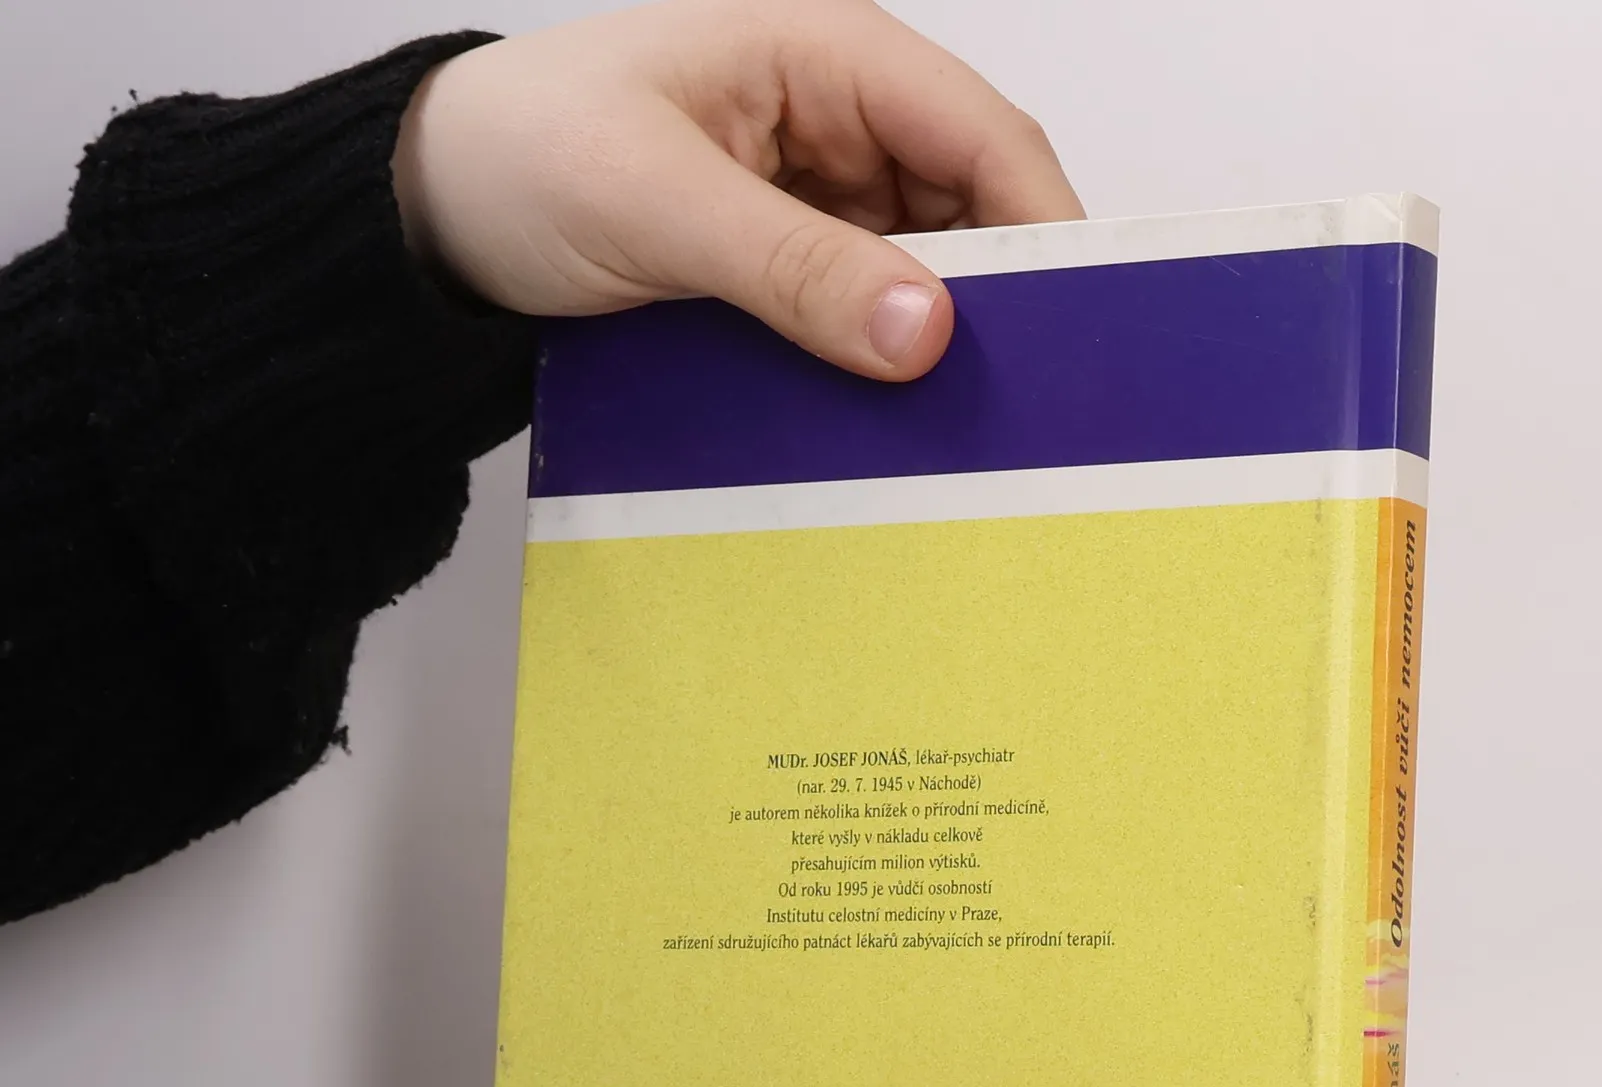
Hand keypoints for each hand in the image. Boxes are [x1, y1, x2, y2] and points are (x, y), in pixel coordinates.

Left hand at [392, 0, 1083, 377]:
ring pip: (930, 273)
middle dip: (1005, 299)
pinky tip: (893, 422)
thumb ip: (793, 266)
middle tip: (1024, 406)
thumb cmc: (523, 157)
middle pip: (975, 210)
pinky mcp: (793, 262)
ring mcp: (821, 197)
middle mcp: (843, 120)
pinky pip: (869, 315)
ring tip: (965, 429)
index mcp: (828, 56)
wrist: (434, 212)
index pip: (983, 136)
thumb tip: (926, 333)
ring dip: (944, 345)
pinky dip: (885, 364)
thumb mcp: (656, 206)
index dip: (1046, 227)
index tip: (1080, 332)